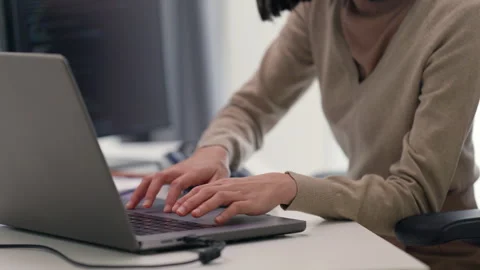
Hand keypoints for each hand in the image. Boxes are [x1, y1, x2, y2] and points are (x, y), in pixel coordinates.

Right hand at [113, 146, 229, 211]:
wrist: (211, 155)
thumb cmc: (215, 169)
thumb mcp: (218, 179)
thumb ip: (209, 190)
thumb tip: (199, 205)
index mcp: (191, 172)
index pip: (178, 184)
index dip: (172, 197)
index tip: (169, 211)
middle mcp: (177, 170)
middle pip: (159, 177)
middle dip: (150, 192)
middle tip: (145, 207)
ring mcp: (170, 171)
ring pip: (151, 177)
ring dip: (140, 191)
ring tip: (131, 206)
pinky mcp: (165, 173)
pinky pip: (149, 180)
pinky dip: (140, 190)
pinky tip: (134, 202)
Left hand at [171, 173, 296, 223]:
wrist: (272, 185)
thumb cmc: (250, 189)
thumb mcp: (231, 189)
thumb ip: (217, 195)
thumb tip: (199, 204)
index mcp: (222, 184)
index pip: (200, 188)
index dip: (186, 197)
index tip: (175, 206)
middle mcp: (227, 187)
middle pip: (205, 192)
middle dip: (190, 202)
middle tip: (178, 212)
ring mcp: (237, 194)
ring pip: (218, 198)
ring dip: (204, 206)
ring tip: (194, 214)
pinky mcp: (247, 202)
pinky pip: (235, 207)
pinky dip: (225, 214)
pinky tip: (218, 220)